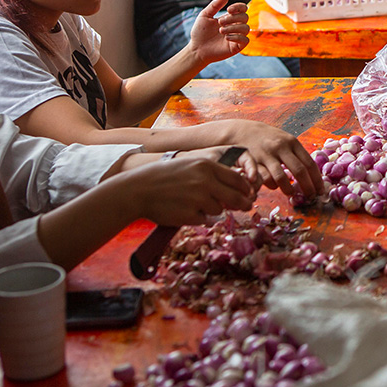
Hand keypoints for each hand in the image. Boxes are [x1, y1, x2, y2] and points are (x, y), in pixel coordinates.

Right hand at [115, 153, 257, 225]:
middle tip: (245, 207)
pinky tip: (184, 210)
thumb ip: (212, 174)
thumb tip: (236, 187)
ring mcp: (199, 199)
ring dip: (212, 210)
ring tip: (194, 203)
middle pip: (236, 197)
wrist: (139, 189)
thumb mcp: (190, 165)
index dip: (245, 188)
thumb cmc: (164, 176)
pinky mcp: (191, 215)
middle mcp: (206, 181)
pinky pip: (204, 220)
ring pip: (220, 210)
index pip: (237, 179)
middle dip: (243, 203)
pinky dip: (198, 218)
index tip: (248, 193)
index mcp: (207, 166)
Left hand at [188, 0, 249, 63]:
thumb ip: (215, 5)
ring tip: (221, 31)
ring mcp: (237, 37)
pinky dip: (237, 37)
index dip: (239, 7)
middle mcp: (235, 26)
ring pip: (246, 28)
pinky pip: (245, 40)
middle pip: (245, 17)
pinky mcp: (237, 47)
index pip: (242, 9)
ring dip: (234, 27)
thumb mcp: (205, 15)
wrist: (196, 48)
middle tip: (220, 23)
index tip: (228, 9)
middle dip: (233, 18)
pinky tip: (226, 37)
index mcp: (230, 18)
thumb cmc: (200, 32)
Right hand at [217, 120, 323, 196]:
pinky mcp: (254, 162)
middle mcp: (281, 147)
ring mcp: (267, 154)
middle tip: (311, 198)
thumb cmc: (270, 139)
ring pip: (281, 177)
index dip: (317, 179)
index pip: (309, 163)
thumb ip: (298, 155)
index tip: (321, 191)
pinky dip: (272, 186)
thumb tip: (314, 175)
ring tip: (292, 195)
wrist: (244, 131)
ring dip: (288, 190)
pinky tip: (275, 187)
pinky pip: (265, 179)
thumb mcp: (286, 140)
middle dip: (307, 187)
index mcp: (292, 142)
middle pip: (299, 171)